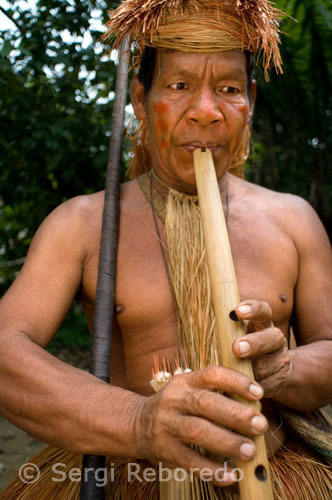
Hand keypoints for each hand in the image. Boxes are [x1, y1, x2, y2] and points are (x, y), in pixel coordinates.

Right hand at [133, 366, 266, 485]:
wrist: (137, 424)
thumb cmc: (177, 406)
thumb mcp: (190, 389)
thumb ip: (217, 393)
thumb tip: (256, 407)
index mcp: (185, 381)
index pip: (211, 374)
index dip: (235, 381)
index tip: (258, 392)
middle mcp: (175, 399)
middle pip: (205, 403)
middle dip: (235, 414)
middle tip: (260, 425)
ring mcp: (167, 424)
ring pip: (197, 431)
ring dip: (226, 442)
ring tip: (250, 451)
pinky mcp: (164, 449)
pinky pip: (188, 461)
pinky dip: (211, 470)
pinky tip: (231, 475)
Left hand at [233, 300, 290, 397]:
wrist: (271, 369)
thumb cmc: (243, 345)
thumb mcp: (237, 333)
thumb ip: (227, 327)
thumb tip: (208, 314)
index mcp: (263, 323)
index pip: (263, 311)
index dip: (253, 309)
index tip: (238, 311)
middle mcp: (275, 339)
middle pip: (271, 337)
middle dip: (254, 343)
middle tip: (237, 348)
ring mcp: (280, 359)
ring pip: (270, 364)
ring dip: (253, 369)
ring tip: (236, 373)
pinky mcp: (279, 380)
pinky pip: (268, 384)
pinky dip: (254, 387)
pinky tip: (242, 389)